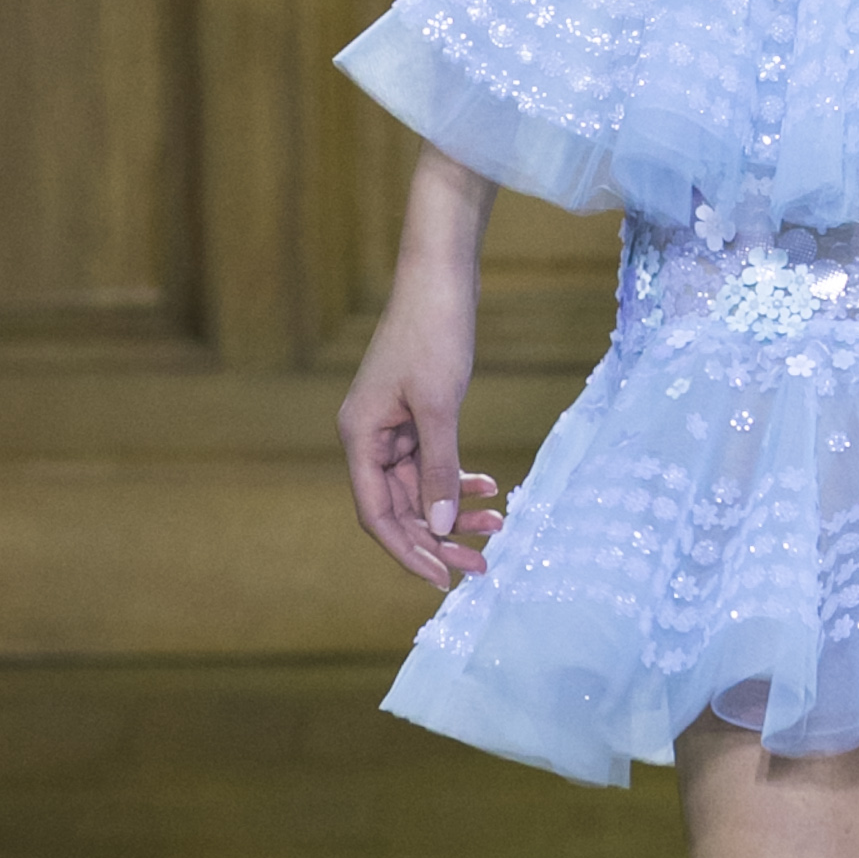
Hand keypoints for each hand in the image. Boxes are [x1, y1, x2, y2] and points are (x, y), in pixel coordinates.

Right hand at [337, 279, 503, 593]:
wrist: (441, 279)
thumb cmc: (434, 334)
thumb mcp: (440, 405)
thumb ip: (440, 467)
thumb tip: (441, 526)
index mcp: (360, 437)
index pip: (377, 514)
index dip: (409, 551)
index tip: (444, 579)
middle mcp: (369, 438)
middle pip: (400, 508)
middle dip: (440, 539)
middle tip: (482, 567)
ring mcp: (392, 427)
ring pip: (421, 488)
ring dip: (456, 511)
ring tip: (498, 529)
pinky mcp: (416, 416)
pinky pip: (433, 463)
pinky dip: (459, 478)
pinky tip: (491, 488)